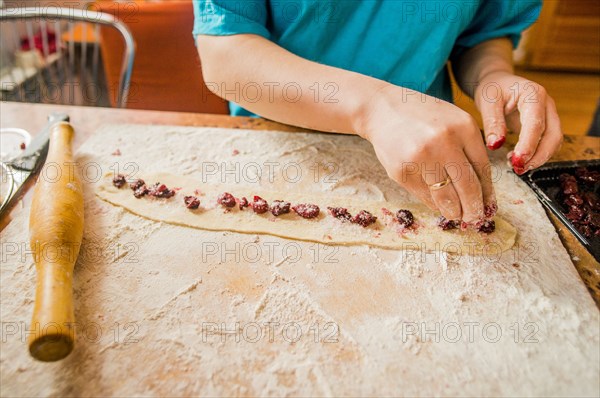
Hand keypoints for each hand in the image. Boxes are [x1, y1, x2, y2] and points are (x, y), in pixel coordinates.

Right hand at [357, 85, 495, 222]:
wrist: (382, 110)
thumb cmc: (422, 117)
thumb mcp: (452, 122)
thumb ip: (468, 148)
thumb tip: (481, 189)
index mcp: (463, 127)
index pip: (482, 168)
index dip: (487, 192)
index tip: (488, 205)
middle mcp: (444, 142)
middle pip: (468, 186)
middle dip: (474, 208)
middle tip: (475, 218)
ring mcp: (420, 158)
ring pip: (446, 197)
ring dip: (454, 212)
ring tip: (456, 215)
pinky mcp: (401, 171)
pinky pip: (424, 196)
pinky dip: (433, 203)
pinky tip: (437, 203)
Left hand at [474, 72, 562, 173]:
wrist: (497, 82)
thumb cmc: (492, 89)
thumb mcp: (487, 101)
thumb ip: (492, 122)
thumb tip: (495, 145)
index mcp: (533, 94)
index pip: (536, 124)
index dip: (528, 145)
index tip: (518, 161)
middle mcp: (547, 104)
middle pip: (553, 135)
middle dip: (538, 156)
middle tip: (518, 168)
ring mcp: (548, 115)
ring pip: (553, 141)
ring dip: (538, 157)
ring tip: (515, 165)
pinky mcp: (545, 125)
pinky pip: (547, 143)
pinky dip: (536, 154)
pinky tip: (518, 159)